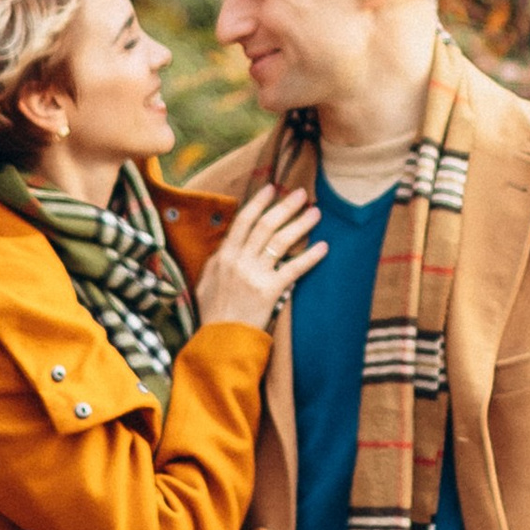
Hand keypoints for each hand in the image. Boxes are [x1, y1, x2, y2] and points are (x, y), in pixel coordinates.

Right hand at [194, 185, 327, 333]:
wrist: (219, 341)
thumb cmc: (212, 314)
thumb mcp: (206, 282)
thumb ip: (218, 262)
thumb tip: (227, 247)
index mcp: (224, 256)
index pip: (243, 221)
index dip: (259, 203)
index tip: (272, 188)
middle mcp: (238, 260)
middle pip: (265, 225)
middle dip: (285, 206)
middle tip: (302, 193)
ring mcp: (254, 274)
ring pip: (280, 241)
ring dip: (300, 224)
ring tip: (316, 213)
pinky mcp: (269, 290)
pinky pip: (293, 268)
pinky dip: (310, 256)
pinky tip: (323, 247)